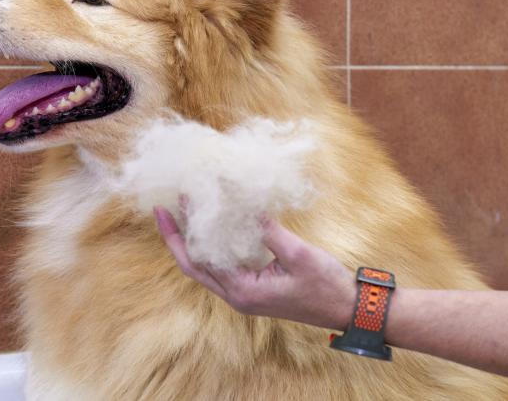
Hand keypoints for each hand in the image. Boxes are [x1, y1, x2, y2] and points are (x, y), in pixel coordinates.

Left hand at [154, 206, 356, 330]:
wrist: (347, 309)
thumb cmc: (326, 285)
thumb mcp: (298, 254)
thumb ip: (268, 231)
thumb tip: (246, 207)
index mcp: (243, 291)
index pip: (202, 257)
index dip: (187, 229)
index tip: (181, 199)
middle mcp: (236, 297)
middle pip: (192, 267)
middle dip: (173, 239)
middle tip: (161, 210)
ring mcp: (242, 295)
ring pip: (204, 268)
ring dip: (188, 242)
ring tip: (178, 215)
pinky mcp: (251, 289)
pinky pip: (220, 267)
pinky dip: (209, 247)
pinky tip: (208, 227)